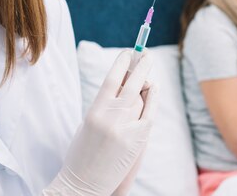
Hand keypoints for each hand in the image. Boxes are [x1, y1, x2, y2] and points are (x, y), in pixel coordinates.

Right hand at [44, 51, 157, 195]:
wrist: (83, 184)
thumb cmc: (82, 152)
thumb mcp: (89, 122)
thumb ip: (105, 103)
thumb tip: (124, 82)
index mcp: (95, 110)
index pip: (113, 78)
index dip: (122, 62)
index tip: (128, 53)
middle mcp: (112, 117)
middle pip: (132, 83)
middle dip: (141, 65)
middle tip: (146, 54)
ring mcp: (126, 128)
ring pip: (141, 98)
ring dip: (143, 85)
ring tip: (144, 77)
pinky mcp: (138, 139)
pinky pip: (149, 113)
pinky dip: (152, 99)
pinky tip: (153, 89)